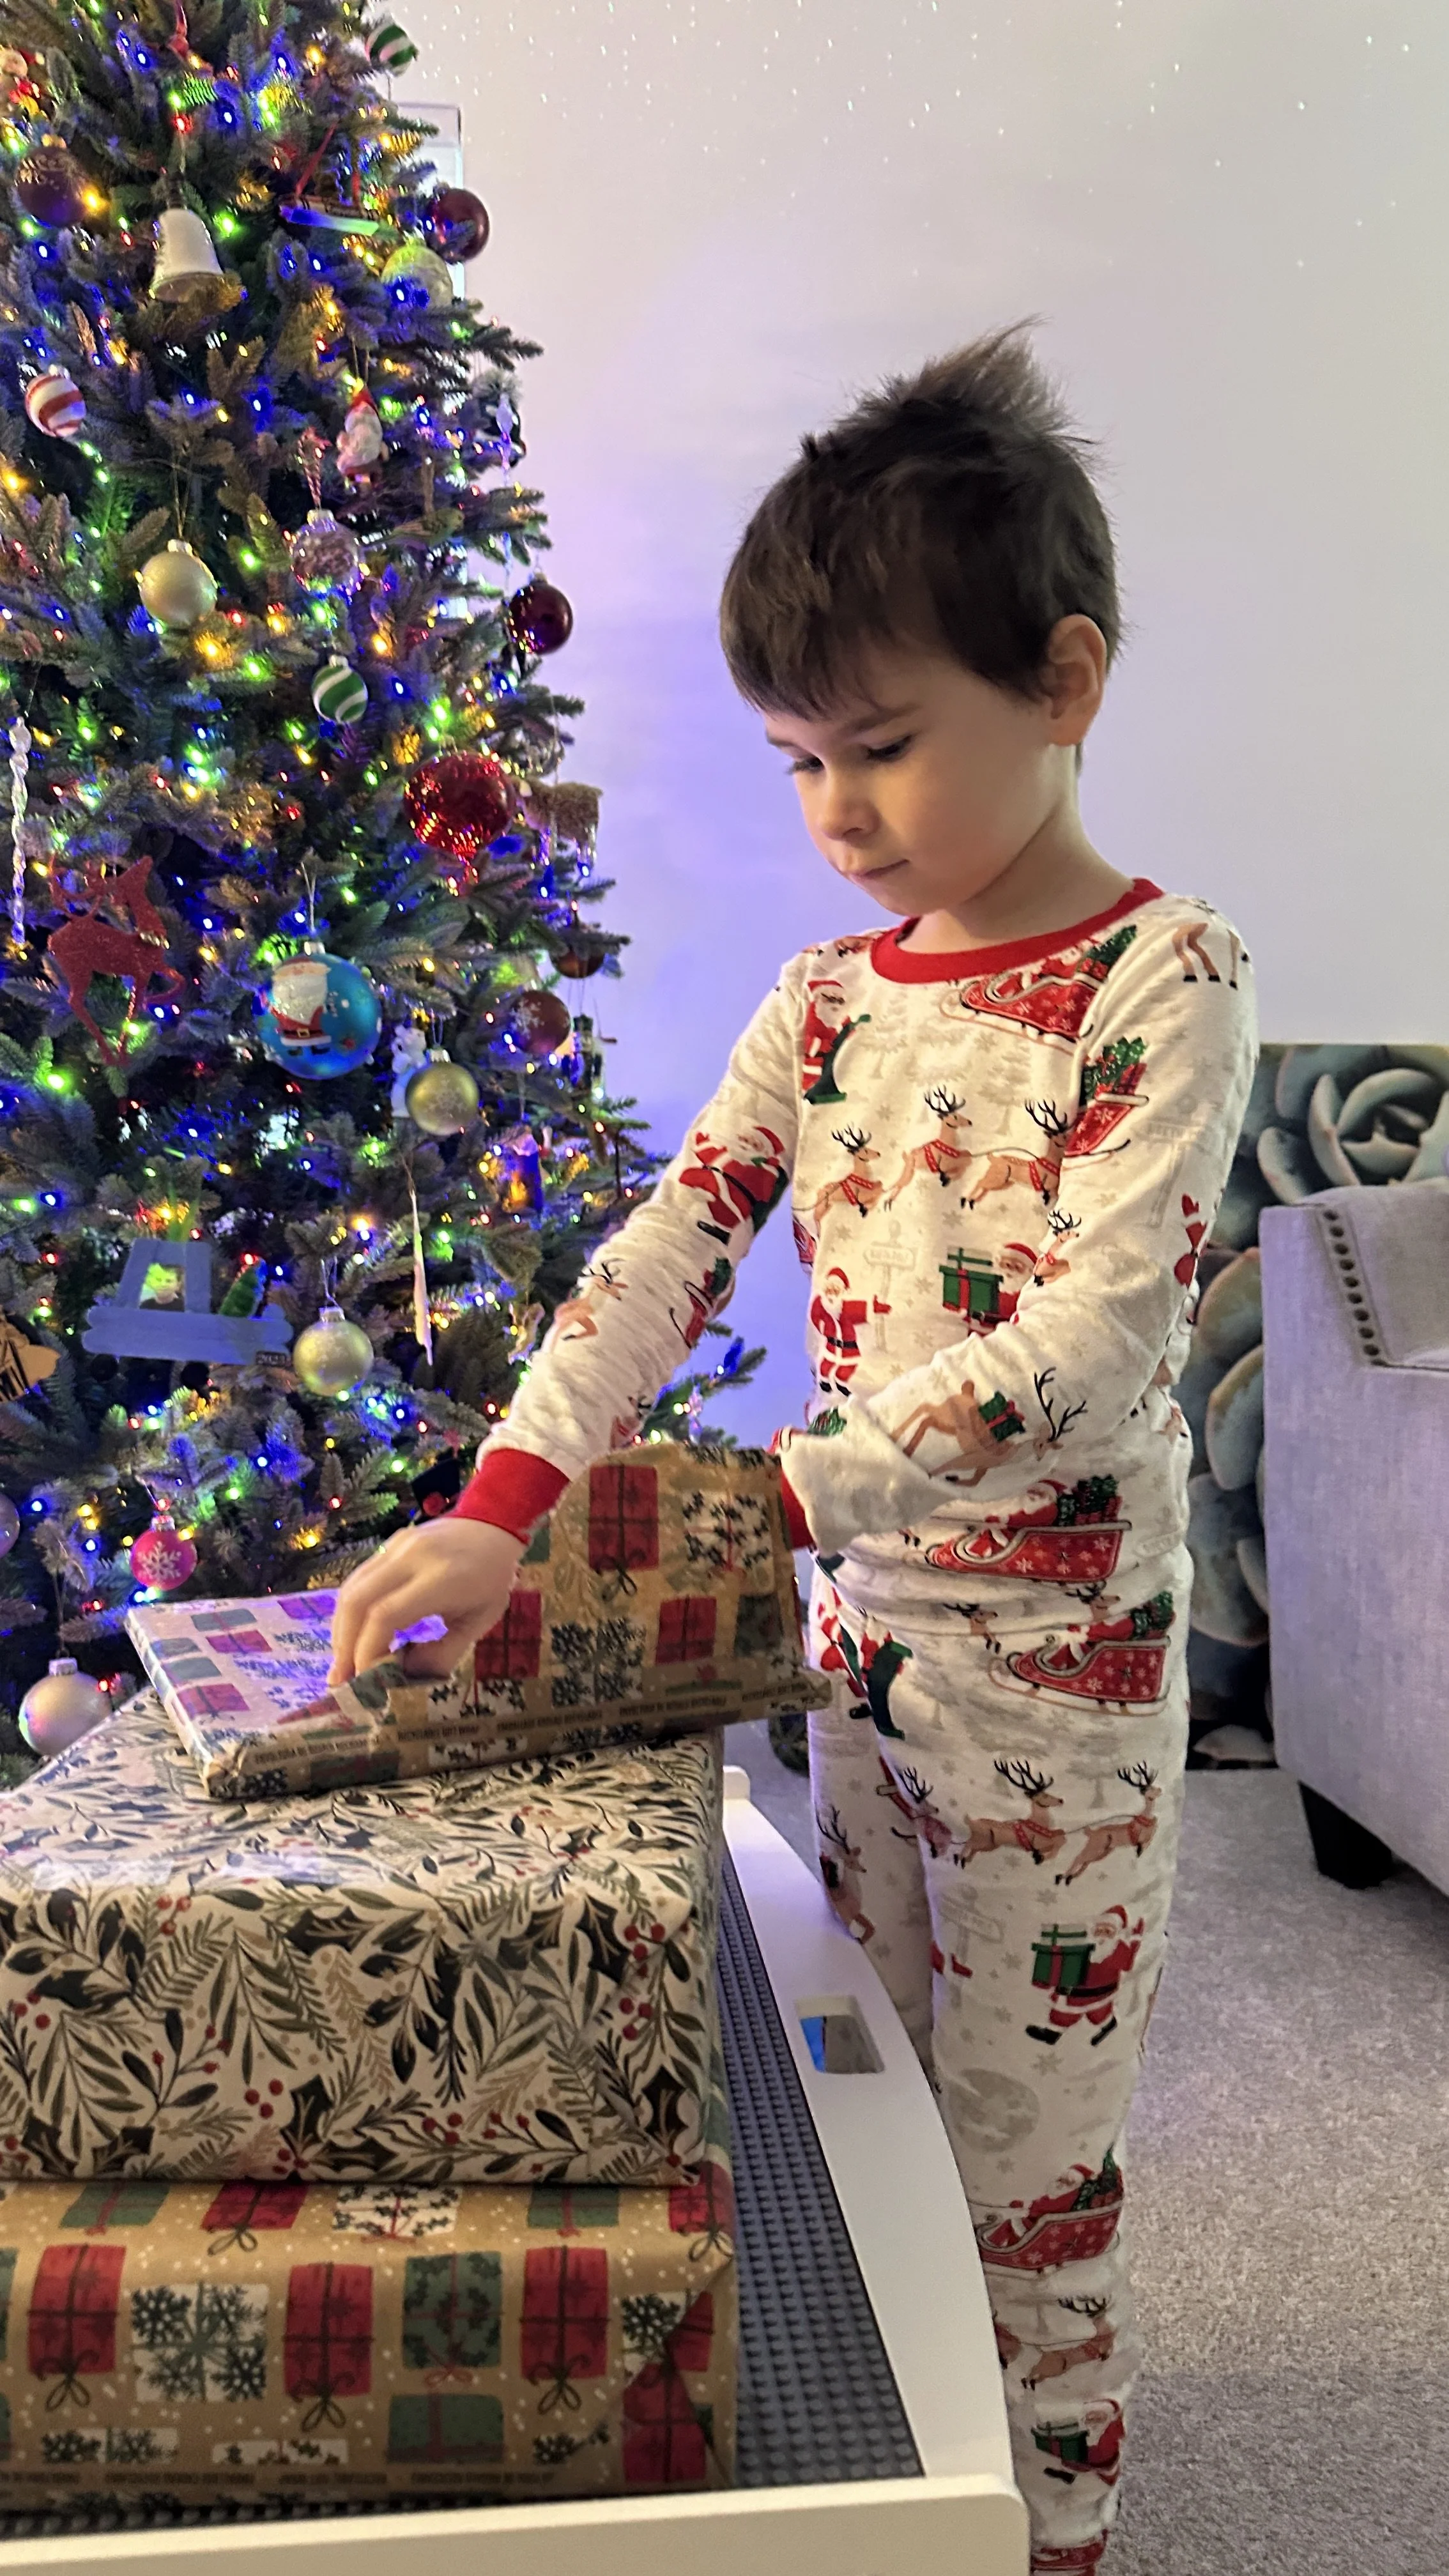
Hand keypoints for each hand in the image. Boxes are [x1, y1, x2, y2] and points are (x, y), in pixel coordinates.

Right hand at [328, 1517, 526, 1684]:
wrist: (492, 1525)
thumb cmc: (491, 1579)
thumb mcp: (478, 1622)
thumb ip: (443, 1653)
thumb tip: (403, 1679)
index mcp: (440, 1579)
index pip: (385, 1615)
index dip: (367, 1651)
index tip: (366, 1681)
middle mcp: (411, 1558)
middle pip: (357, 1601)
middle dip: (344, 1645)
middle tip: (342, 1679)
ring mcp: (395, 1546)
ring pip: (350, 1589)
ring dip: (341, 1629)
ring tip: (343, 1662)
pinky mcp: (387, 1544)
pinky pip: (358, 1579)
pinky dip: (350, 1611)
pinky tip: (353, 1633)